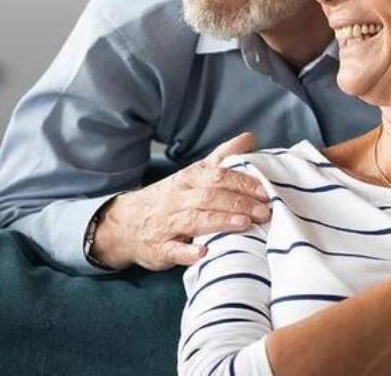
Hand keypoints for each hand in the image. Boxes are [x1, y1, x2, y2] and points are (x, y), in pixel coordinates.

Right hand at [92, 132, 269, 270]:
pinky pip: (173, 250)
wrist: (126, 223)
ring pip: (195, 220)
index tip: (265, 190)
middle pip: (209, 196)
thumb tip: (250, 137)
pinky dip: (188, 252)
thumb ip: (222, 156)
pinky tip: (203, 253)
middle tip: (264, 211)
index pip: (217, 175)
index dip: (242, 182)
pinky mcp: (160, 248)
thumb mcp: (194, 174)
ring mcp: (167, 224)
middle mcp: (178, 199)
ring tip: (244, 224)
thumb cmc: (170, 198)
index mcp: (189, 179)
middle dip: (238, 203)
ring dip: (220, 221)